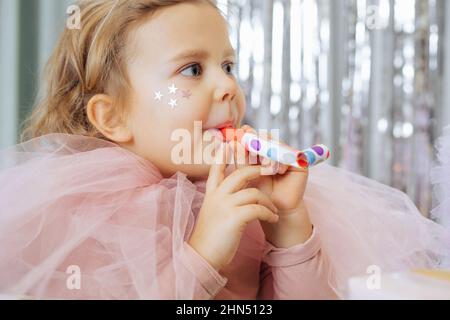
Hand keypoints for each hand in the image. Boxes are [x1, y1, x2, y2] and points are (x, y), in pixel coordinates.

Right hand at [188, 144, 279, 270]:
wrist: (201, 256)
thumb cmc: (209, 238)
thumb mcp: (211, 214)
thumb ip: (220, 202)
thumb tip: (235, 197)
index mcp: (211, 194)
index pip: (216, 169)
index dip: (224, 156)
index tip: (230, 144)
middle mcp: (217, 196)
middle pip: (240, 174)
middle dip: (258, 170)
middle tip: (271, 170)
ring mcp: (225, 205)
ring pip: (253, 192)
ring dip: (268, 201)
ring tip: (274, 210)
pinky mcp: (234, 217)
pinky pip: (258, 208)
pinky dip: (268, 213)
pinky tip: (272, 219)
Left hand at [231, 126, 312, 246]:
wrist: (271, 211)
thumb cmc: (256, 193)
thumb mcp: (245, 173)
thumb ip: (240, 157)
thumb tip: (231, 140)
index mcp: (262, 150)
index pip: (255, 136)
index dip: (247, 133)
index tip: (239, 131)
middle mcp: (275, 150)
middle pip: (266, 137)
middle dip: (256, 139)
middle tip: (248, 139)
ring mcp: (288, 155)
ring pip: (277, 145)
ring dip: (268, 152)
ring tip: (263, 161)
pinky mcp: (301, 163)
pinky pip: (292, 156)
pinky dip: (282, 162)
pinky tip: (277, 170)